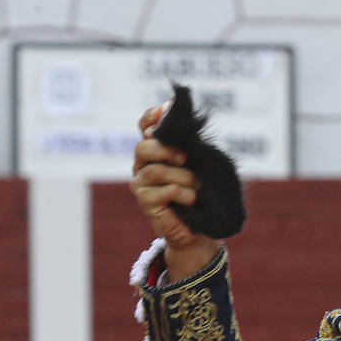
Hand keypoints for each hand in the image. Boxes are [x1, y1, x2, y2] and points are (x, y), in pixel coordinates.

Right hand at [130, 104, 218, 279]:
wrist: (199, 228)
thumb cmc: (200, 194)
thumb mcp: (199, 164)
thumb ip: (190, 145)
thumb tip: (187, 124)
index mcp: (155, 151)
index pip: (144, 127)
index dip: (150, 118)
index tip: (163, 111)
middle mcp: (143, 165)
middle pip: (143, 148)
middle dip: (165, 150)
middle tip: (185, 158)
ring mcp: (141, 184)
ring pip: (157, 171)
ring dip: (184, 177)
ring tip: (196, 187)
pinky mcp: (146, 202)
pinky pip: (167, 190)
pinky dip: (185, 194)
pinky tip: (192, 200)